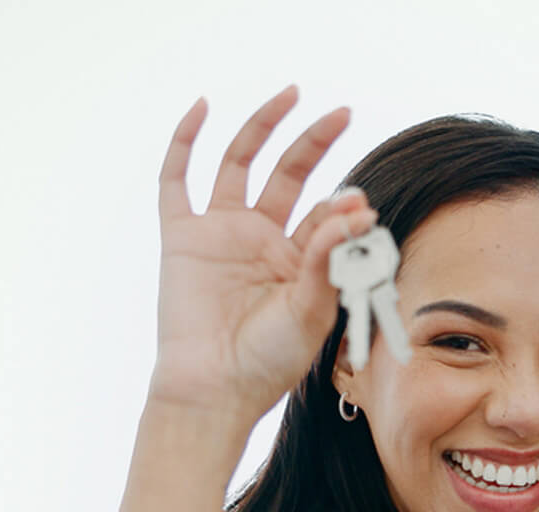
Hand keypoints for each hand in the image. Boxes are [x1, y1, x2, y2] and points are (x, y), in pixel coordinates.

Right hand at [151, 86, 377, 428]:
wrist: (214, 390)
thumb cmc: (267, 362)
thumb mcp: (311, 310)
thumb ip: (329, 259)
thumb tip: (357, 207)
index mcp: (296, 259)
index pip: (323, 214)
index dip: (342, 205)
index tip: (361, 204)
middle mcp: (259, 239)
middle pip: (288, 174)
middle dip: (315, 142)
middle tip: (342, 112)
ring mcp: (219, 233)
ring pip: (240, 163)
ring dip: (264, 126)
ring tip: (292, 94)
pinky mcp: (182, 237)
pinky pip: (177, 180)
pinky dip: (185, 141)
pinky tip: (203, 107)